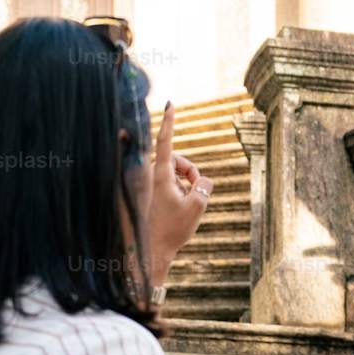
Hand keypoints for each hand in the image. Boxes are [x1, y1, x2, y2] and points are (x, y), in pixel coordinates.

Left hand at [141, 102, 211, 288]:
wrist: (150, 251)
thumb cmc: (171, 230)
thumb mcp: (197, 206)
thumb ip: (204, 186)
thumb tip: (202, 181)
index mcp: (161, 174)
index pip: (166, 141)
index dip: (170, 121)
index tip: (170, 104)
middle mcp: (151, 176)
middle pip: (177, 159)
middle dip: (190, 170)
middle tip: (197, 189)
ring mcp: (149, 185)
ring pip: (173, 173)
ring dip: (185, 183)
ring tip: (187, 203)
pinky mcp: (149, 195)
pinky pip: (168, 184)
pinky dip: (178, 192)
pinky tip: (178, 209)